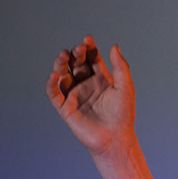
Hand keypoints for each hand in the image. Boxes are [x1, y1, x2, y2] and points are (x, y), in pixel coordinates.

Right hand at [46, 35, 135, 157]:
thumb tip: (114, 46)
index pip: (91, 59)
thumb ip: (120, 67)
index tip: (87, 40)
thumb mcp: (125, 87)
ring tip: (65, 55)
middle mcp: (86, 85)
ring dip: (61, 64)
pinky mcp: (66, 108)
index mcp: (101, 79)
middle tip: (78, 49)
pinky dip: (52, 84)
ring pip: (63, 75)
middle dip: (76, 54)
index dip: (88, 49)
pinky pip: (54, 94)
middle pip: (76, 64)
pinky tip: (55, 74)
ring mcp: (75, 95)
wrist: (116, 138)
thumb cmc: (123, 114)